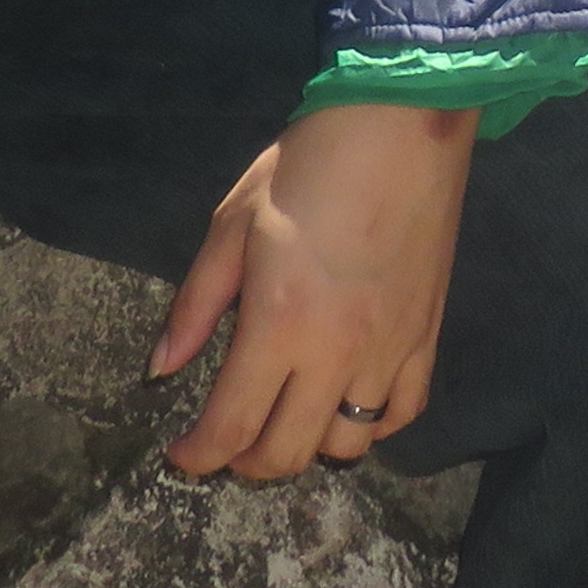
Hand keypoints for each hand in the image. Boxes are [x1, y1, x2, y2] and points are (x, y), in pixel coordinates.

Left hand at [150, 103, 478, 480]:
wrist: (401, 126)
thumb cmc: (308, 166)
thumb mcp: (233, 223)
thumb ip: (196, 304)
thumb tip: (160, 369)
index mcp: (279, 324)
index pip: (232, 426)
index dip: (198, 455)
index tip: (180, 455)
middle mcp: (336, 353)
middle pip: (287, 453)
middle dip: (244, 462)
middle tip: (226, 439)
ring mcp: (389, 351)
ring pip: (347, 443)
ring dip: (307, 445)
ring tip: (286, 418)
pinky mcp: (426, 337)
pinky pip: (402, 413)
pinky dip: (372, 425)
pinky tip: (347, 401)